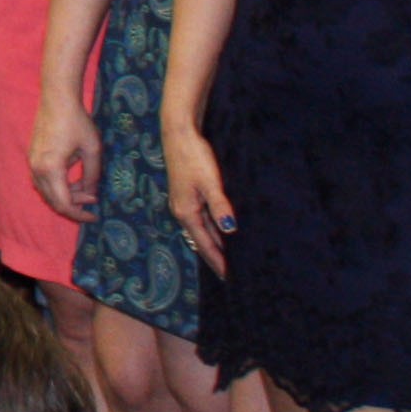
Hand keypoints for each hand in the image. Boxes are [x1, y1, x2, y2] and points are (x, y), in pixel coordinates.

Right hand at [29, 95, 101, 224]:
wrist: (56, 99)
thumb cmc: (76, 122)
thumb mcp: (92, 150)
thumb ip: (92, 175)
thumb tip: (92, 193)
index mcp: (52, 169)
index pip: (63, 203)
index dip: (79, 214)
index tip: (94, 215)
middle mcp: (37, 169)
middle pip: (52, 200)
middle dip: (74, 204)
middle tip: (92, 199)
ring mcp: (31, 162)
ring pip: (46, 191)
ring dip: (65, 195)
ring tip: (84, 187)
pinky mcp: (32, 156)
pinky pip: (42, 180)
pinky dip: (57, 186)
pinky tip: (71, 178)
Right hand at [164, 121, 235, 278]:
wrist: (178, 134)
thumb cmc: (194, 157)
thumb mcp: (210, 183)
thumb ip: (220, 207)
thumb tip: (230, 230)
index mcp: (186, 212)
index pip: (205, 244)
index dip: (218, 261)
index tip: (230, 277)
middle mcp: (182, 211)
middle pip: (202, 240)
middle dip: (216, 257)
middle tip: (231, 274)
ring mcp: (184, 203)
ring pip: (202, 230)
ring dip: (214, 244)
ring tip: (228, 258)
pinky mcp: (188, 194)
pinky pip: (201, 220)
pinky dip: (212, 230)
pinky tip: (221, 231)